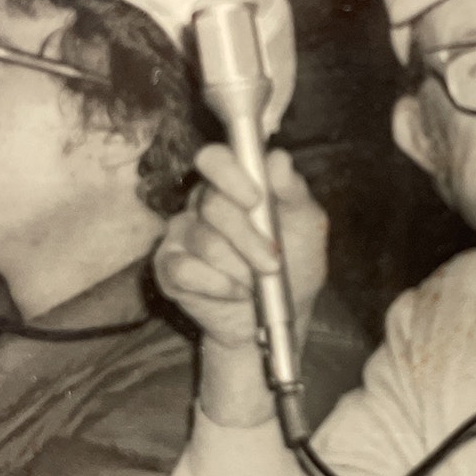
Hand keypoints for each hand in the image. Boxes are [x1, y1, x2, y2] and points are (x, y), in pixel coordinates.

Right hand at [155, 145, 328, 349]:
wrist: (279, 316)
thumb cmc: (295, 262)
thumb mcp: (307, 226)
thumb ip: (293, 191)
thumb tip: (279, 159)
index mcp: (234, 184)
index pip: (214, 159)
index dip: (229, 174)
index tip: (254, 199)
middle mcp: (202, 204)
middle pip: (212, 205)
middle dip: (248, 239)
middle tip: (272, 262)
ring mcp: (182, 235)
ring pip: (205, 242)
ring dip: (240, 268)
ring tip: (257, 281)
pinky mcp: (169, 268)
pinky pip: (185, 270)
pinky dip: (219, 285)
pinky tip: (237, 291)